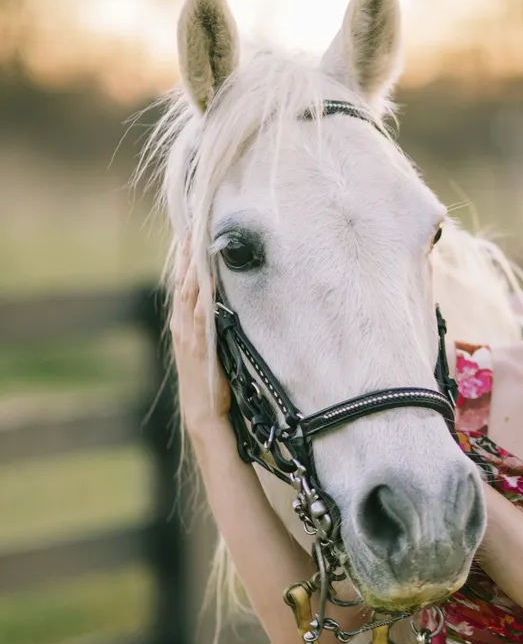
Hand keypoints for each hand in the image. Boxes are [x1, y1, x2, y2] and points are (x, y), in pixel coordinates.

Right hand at [170, 252, 231, 446]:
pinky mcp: (199, 348)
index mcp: (183, 326)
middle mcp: (182, 327)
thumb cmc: (210, 382)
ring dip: (191, 269)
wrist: (203, 414)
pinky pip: (201, 316)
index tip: (189, 237)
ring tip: (196, 245)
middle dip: (185, 257)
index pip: (182, 286)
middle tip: (190, 229)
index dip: (184, 262)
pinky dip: (204, 296)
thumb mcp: (207, 349)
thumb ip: (209, 328)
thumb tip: (221, 305)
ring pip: (187, 295)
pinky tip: (209, 280)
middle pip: (181, 284)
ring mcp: (188, 337)